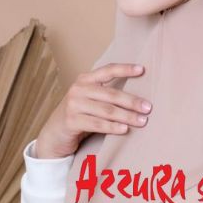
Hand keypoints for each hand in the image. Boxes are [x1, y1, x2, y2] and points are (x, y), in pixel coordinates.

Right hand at [34, 62, 151, 158]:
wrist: (54, 134)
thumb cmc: (79, 115)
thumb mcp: (90, 100)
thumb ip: (106, 94)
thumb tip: (139, 97)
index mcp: (85, 80)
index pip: (107, 70)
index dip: (125, 69)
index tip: (142, 69)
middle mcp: (78, 89)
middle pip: (111, 94)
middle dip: (132, 101)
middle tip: (148, 108)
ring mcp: (73, 105)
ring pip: (107, 110)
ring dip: (127, 116)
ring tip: (142, 121)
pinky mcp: (71, 121)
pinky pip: (97, 124)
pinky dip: (113, 127)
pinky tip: (125, 130)